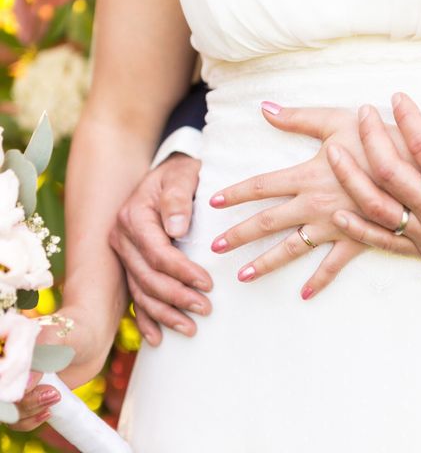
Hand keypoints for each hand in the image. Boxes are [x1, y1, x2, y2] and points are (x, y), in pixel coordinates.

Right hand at [9, 304, 98, 431]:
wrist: (94, 339)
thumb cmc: (75, 330)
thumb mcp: (58, 335)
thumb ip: (41, 354)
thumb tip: (25, 385)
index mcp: (8, 350)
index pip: (2, 376)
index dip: (9, 388)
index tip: (33, 385)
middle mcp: (9, 369)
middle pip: (3, 398)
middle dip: (24, 402)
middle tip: (54, 393)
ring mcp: (18, 384)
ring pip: (8, 412)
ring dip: (28, 413)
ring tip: (56, 398)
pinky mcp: (31, 397)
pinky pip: (19, 418)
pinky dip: (29, 421)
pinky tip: (47, 412)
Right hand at [109, 153, 212, 345]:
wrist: (166, 173)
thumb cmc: (179, 174)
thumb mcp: (182, 175)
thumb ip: (178, 198)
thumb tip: (176, 228)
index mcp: (134, 217)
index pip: (157, 253)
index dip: (182, 272)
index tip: (208, 284)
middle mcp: (122, 238)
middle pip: (147, 277)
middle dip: (177, 297)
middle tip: (205, 309)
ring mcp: (124, 253)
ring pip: (140, 291)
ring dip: (164, 314)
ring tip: (189, 328)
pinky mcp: (130, 264)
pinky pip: (134, 295)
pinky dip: (145, 318)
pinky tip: (157, 338)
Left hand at [210, 104, 373, 298]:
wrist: (418, 165)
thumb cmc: (378, 138)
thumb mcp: (336, 120)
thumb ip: (297, 118)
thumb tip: (263, 108)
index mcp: (307, 175)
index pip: (261, 186)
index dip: (235, 194)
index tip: (212, 203)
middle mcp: (314, 204)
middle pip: (267, 222)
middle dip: (238, 236)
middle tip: (214, 249)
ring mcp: (334, 225)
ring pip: (291, 249)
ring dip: (265, 263)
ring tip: (243, 276)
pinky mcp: (356, 239)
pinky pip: (333, 265)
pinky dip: (318, 281)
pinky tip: (303, 294)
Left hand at [329, 93, 420, 276]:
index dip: (407, 116)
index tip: (397, 96)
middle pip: (390, 172)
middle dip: (371, 138)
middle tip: (363, 113)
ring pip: (377, 208)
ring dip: (351, 179)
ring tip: (334, 154)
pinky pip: (384, 243)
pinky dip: (359, 230)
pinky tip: (339, 216)